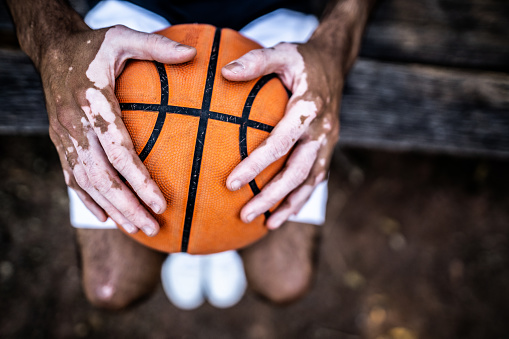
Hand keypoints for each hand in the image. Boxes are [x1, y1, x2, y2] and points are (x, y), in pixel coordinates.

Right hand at [44, 25, 195, 235]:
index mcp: (93, 104)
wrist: (51, 50)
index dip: (140, 182)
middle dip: (128, 207)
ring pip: (86, 184)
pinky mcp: (59, 142)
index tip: (161, 204)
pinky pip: (71, 178)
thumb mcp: (122, 37)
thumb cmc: (93, 46)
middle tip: (153, 228)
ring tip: (136, 229)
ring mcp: (64, 137)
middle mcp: (75, 126)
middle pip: (102, 178)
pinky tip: (106, 217)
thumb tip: (194, 53)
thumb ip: (156, 46)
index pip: (118, 152)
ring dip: (111, 210)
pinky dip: (88, 201)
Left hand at [222, 42, 341, 228]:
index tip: (231, 183)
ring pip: (310, 181)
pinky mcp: (329, 148)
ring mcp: (329, 142)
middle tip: (245, 215)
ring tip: (266, 225)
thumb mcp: (282, 51)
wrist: (335, 64)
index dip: (256, 165)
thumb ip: (256, 61)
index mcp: (309, 108)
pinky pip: (316, 178)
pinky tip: (285, 212)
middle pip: (297, 172)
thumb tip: (224, 73)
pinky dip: (302, 197)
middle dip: (272, 197)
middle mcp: (322, 130)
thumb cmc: (303, 59)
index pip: (280, 143)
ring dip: (289, 205)